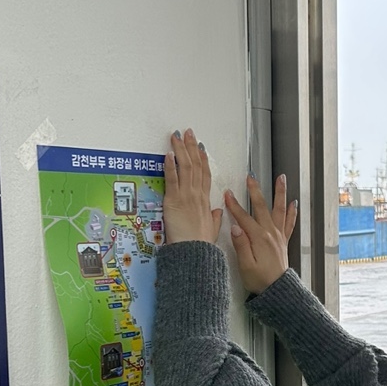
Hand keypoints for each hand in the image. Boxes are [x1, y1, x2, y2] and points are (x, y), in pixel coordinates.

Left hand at [163, 129, 222, 243]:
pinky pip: (172, 179)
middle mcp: (197, 194)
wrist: (194, 252)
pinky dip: (170, 165)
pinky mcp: (174, 200)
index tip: (201, 148)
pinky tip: (168, 153)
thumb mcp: (212, 229)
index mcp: (205, 201)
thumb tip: (218, 211)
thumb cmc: (201, 244)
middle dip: (192, 147)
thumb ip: (215, 218)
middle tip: (188, 133)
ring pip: (185, 167)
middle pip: (196, 165)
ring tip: (177, 136)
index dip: (203, 159)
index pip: (205, 174)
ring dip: (181, 150)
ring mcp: (186, 195)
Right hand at [224, 175, 297, 293]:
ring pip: (279, 209)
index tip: (227, 194)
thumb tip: (235, 227)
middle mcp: (270, 234)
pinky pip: (289, 223)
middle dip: (255, 191)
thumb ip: (241, 245)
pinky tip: (293, 203)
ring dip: (280, 193)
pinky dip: (291, 212)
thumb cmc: (260, 281)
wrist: (277, 291)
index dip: (234, 205)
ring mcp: (278, 236)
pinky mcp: (283, 241)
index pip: (243, 217)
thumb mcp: (245, 265)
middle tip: (251, 177)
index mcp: (259, 238)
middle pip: (261, 207)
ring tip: (282, 178)